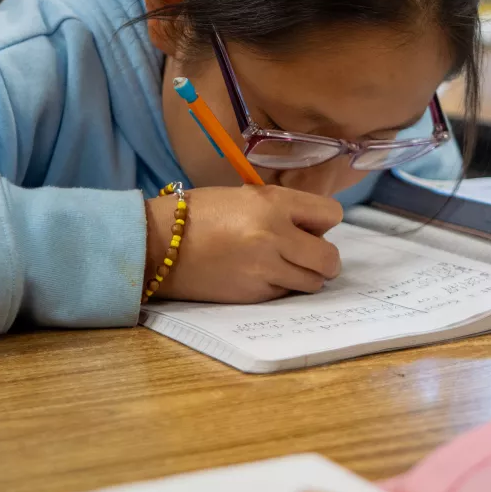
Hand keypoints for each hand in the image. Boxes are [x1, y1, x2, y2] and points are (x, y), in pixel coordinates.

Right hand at [143, 185, 342, 303]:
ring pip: (313, 282)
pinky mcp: (252, 295)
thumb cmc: (201, 212)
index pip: (332, 215)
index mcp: (274, 204)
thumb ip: (284, 208)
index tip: (312, 226)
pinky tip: (261, 276)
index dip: (324, 222)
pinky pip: (285, 294)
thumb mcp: (247, 196)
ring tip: (284, 265)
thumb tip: (314, 228)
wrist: (158, 242)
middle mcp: (275, 237)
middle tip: (309, 254)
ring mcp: (264, 270)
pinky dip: (281, 287)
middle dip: (325, 258)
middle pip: (330, 258)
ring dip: (306, 275)